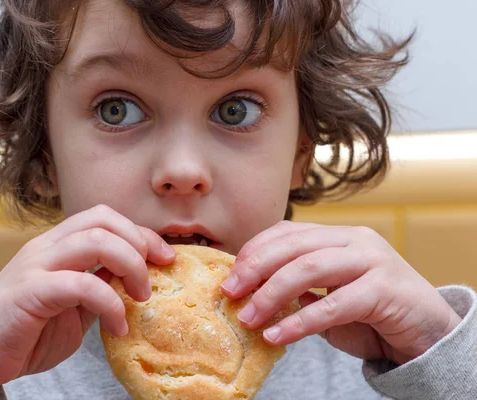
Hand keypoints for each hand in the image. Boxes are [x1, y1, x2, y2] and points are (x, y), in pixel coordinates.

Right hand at [0, 205, 174, 398]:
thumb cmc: (27, 332)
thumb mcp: (74, 306)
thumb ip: (100, 286)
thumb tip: (136, 277)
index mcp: (57, 246)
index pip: (105, 218)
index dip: (140, 232)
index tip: (166, 257)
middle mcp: (45, 247)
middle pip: (103, 219)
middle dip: (140, 241)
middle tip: (159, 272)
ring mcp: (35, 266)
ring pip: (94, 240)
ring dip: (130, 266)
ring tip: (141, 298)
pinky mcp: (28, 292)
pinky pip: (81, 284)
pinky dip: (110, 303)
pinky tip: (118, 325)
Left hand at [221, 221, 460, 365]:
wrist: (427, 333)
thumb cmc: (370, 313)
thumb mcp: (327, 294)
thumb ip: (297, 286)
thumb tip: (248, 289)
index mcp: (337, 235)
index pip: (286, 232)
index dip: (254, 251)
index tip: (230, 276)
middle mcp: (355, 240)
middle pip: (293, 246)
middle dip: (255, 269)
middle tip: (231, 293)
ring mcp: (372, 261)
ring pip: (309, 269)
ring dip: (271, 294)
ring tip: (249, 318)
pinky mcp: (385, 290)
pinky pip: (333, 305)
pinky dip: (300, 322)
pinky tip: (277, 336)